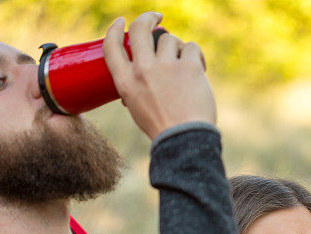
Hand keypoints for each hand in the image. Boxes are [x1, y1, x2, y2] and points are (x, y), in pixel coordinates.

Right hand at [102, 12, 215, 139]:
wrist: (184, 139)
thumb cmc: (162, 128)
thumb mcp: (137, 108)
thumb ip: (136, 88)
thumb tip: (141, 76)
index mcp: (125, 82)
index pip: (111, 46)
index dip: (114, 30)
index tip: (120, 21)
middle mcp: (143, 70)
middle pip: (140, 30)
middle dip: (148, 18)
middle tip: (157, 17)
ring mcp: (166, 66)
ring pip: (169, 39)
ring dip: (177, 48)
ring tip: (184, 66)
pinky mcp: (188, 66)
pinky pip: (191, 47)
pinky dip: (196, 55)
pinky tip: (199, 68)